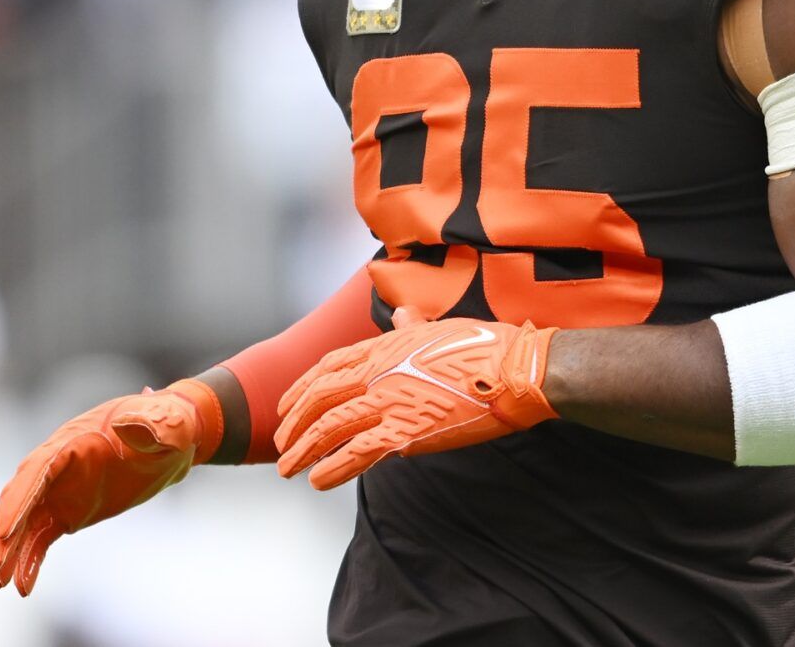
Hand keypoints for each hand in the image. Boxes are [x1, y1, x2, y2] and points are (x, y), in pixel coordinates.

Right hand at [0, 379, 220, 594]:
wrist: (176, 438)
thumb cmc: (170, 424)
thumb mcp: (168, 423)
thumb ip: (150, 422)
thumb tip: (128, 424)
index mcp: (74, 440)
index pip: (37, 470)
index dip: (20, 500)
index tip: (5, 531)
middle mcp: (58, 464)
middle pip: (22, 496)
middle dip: (8, 529)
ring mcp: (61, 489)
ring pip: (26, 521)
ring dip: (11, 550)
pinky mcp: (69, 511)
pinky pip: (42, 536)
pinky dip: (30, 559)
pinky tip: (24, 586)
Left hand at [273, 308, 557, 489]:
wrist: (513, 371)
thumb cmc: (484, 347)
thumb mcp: (440, 327)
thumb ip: (412, 325)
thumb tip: (401, 314)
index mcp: (385, 346)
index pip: (329, 366)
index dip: (302, 387)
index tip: (286, 405)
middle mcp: (378, 371)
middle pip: (320, 397)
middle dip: (295, 422)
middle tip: (281, 443)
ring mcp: (389, 401)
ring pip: (330, 427)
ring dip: (303, 449)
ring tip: (288, 469)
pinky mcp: (405, 432)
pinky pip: (357, 453)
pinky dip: (333, 467)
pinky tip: (318, 480)